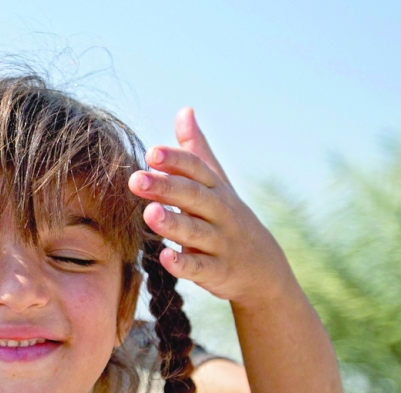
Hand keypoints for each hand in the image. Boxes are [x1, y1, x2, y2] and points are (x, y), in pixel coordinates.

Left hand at [128, 108, 294, 307]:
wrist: (263, 269)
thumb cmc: (229, 219)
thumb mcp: (217, 184)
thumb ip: (197, 151)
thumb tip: (184, 111)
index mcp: (216, 190)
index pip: (197, 170)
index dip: (175, 161)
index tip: (151, 153)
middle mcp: (221, 213)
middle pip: (194, 197)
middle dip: (167, 187)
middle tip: (137, 180)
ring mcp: (221, 243)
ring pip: (196, 232)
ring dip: (173, 223)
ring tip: (149, 213)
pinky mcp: (218, 272)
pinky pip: (200, 268)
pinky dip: (183, 264)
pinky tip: (164, 257)